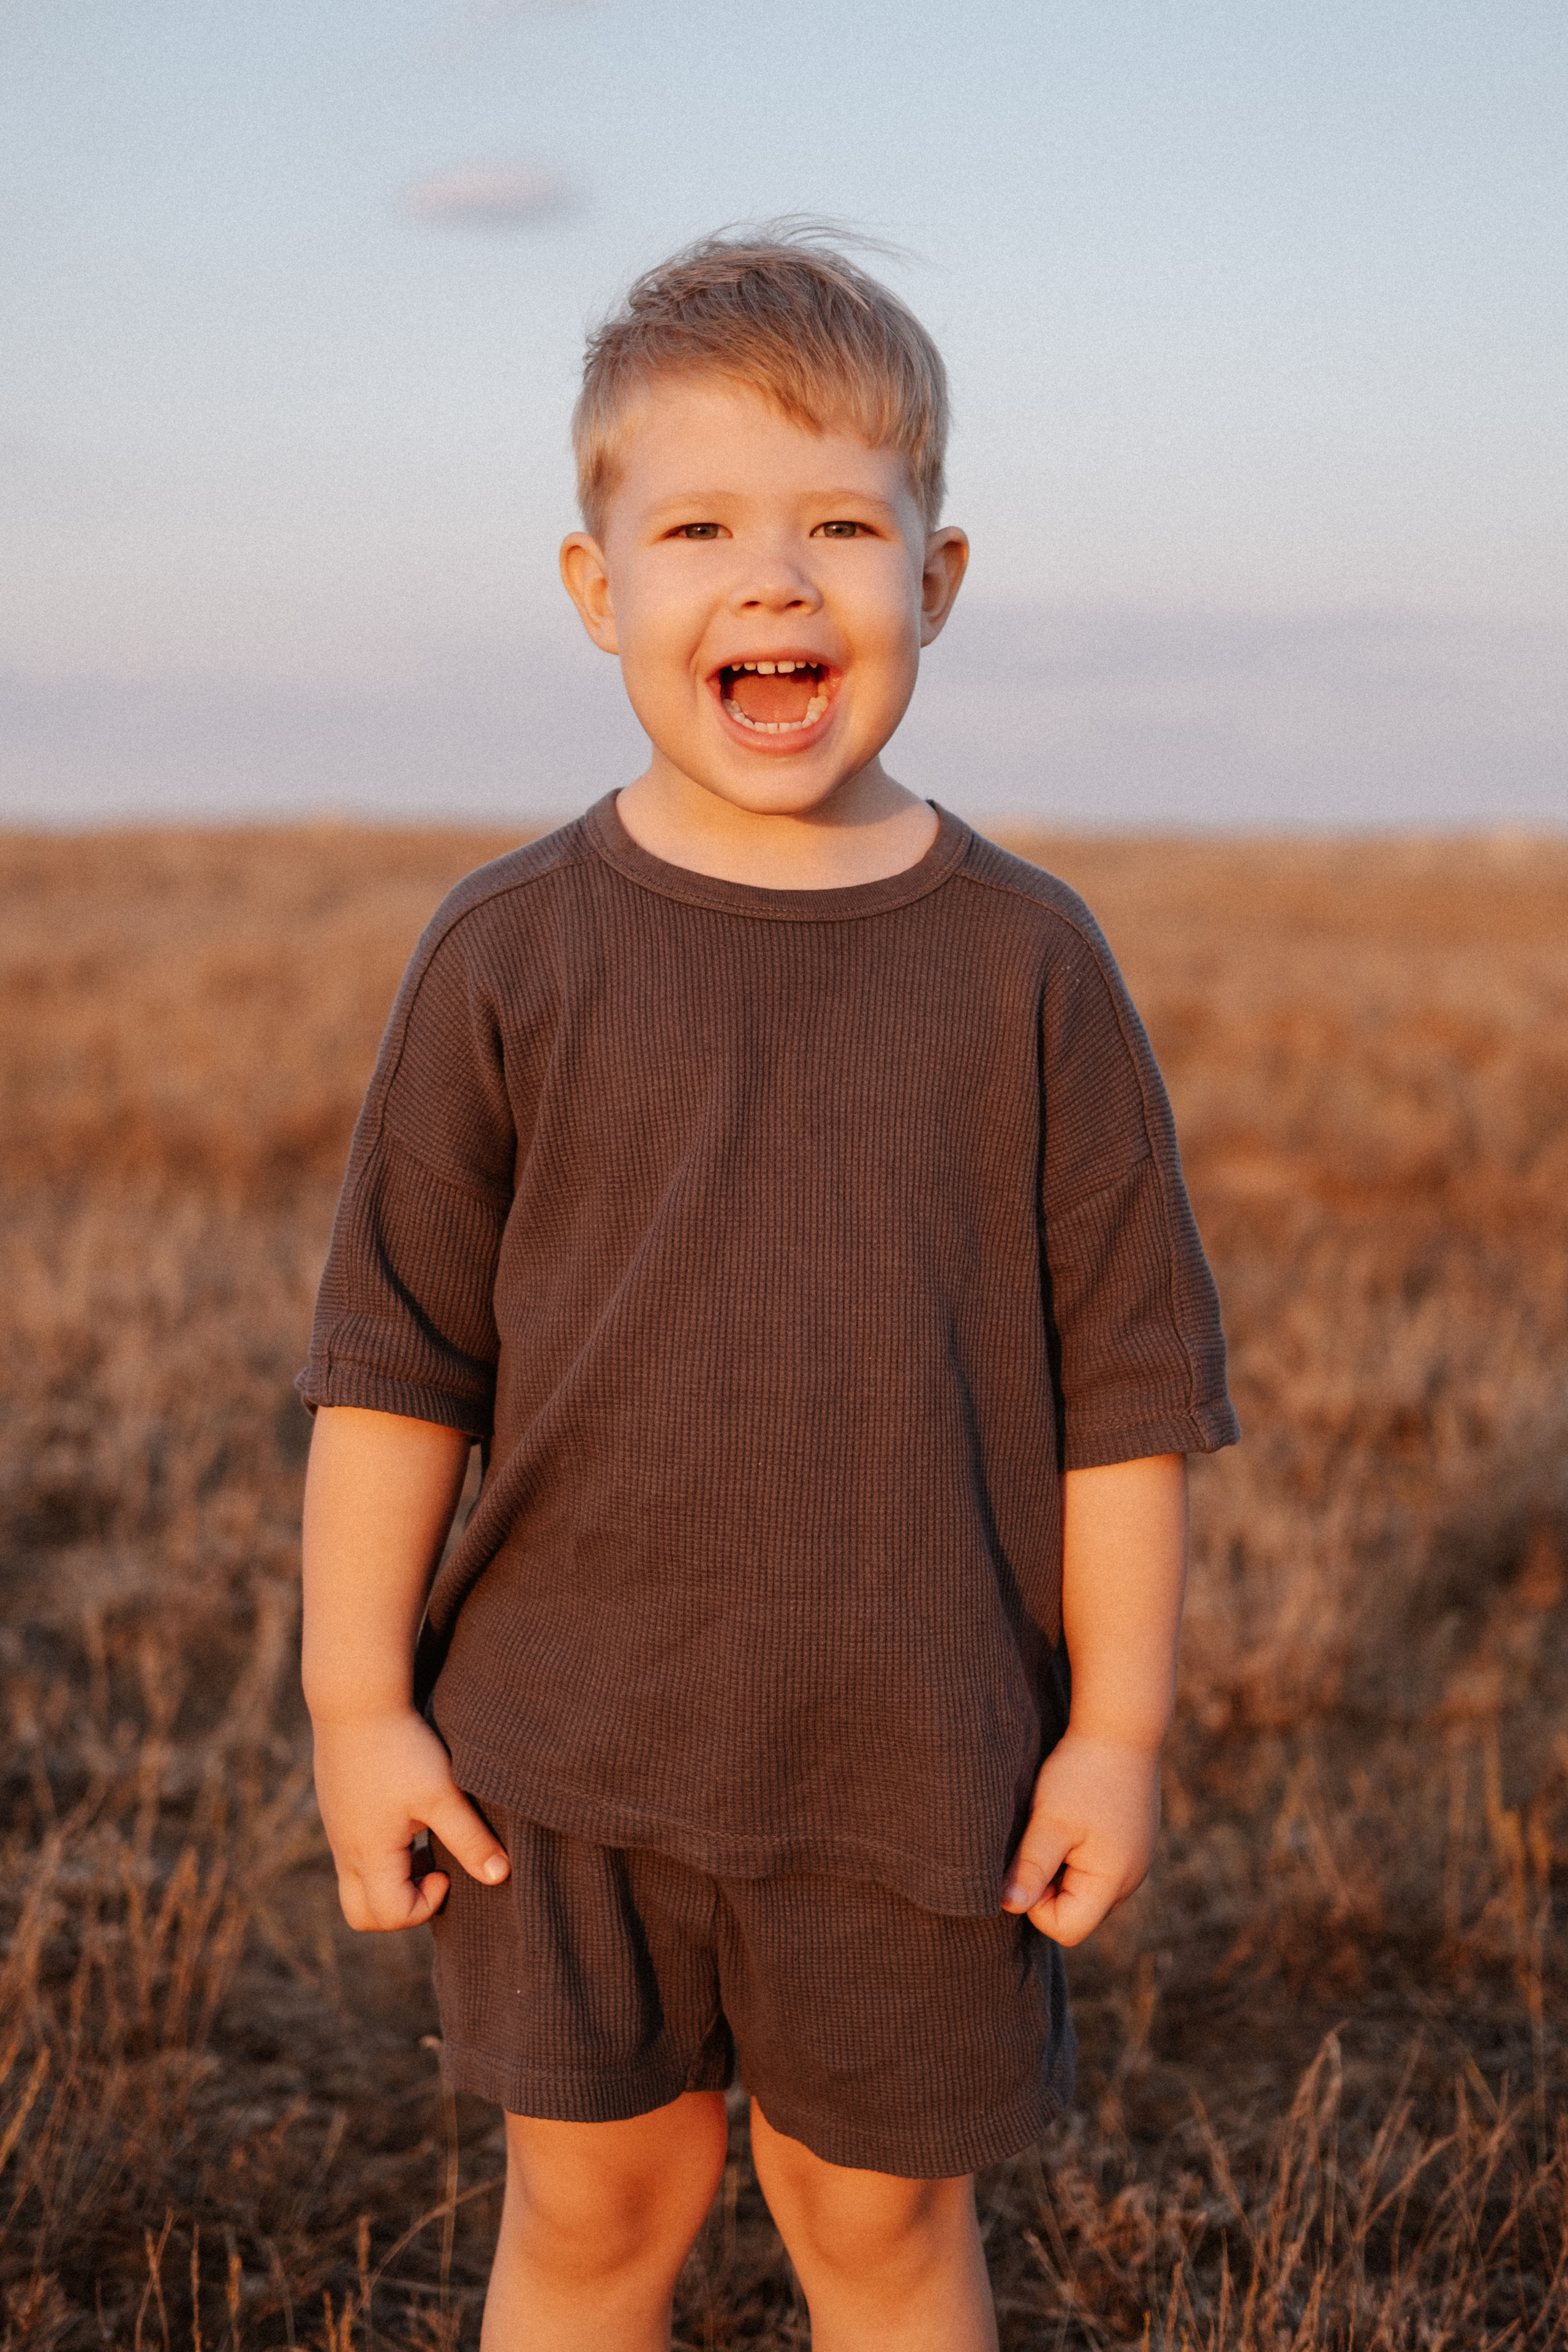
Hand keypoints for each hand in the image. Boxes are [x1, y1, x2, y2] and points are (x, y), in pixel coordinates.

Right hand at [311, 1707, 510, 1930]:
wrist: (355, 1699)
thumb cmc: (402, 1747)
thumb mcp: (442, 1793)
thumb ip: (471, 1838)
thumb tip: (500, 1877)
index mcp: (368, 1854)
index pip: (389, 1915)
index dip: (425, 1905)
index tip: (447, 1868)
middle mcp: (345, 1849)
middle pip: (362, 1913)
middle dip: (400, 1907)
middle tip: (431, 1869)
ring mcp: (337, 1830)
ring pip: (357, 1882)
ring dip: (394, 1876)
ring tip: (424, 1837)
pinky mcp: (337, 1809)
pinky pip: (354, 1853)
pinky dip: (383, 1853)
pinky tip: (408, 1813)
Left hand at [1000, 1730, 1160, 1945]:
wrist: (1122, 1726)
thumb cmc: (1082, 1773)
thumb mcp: (1049, 1821)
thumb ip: (1030, 1868)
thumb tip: (1007, 1906)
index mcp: (1113, 1882)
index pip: (1066, 1928)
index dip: (1036, 1903)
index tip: (1029, 1859)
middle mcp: (1130, 1880)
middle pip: (1076, 1911)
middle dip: (1048, 1884)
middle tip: (1040, 1837)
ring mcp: (1134, 1861)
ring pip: (1083, 1887)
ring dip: (1061, 1864)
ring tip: (1057, 1822)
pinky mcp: (1130, 1842)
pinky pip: (1095, 1866)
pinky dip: (1075, 1849)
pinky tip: (1072, 1815)